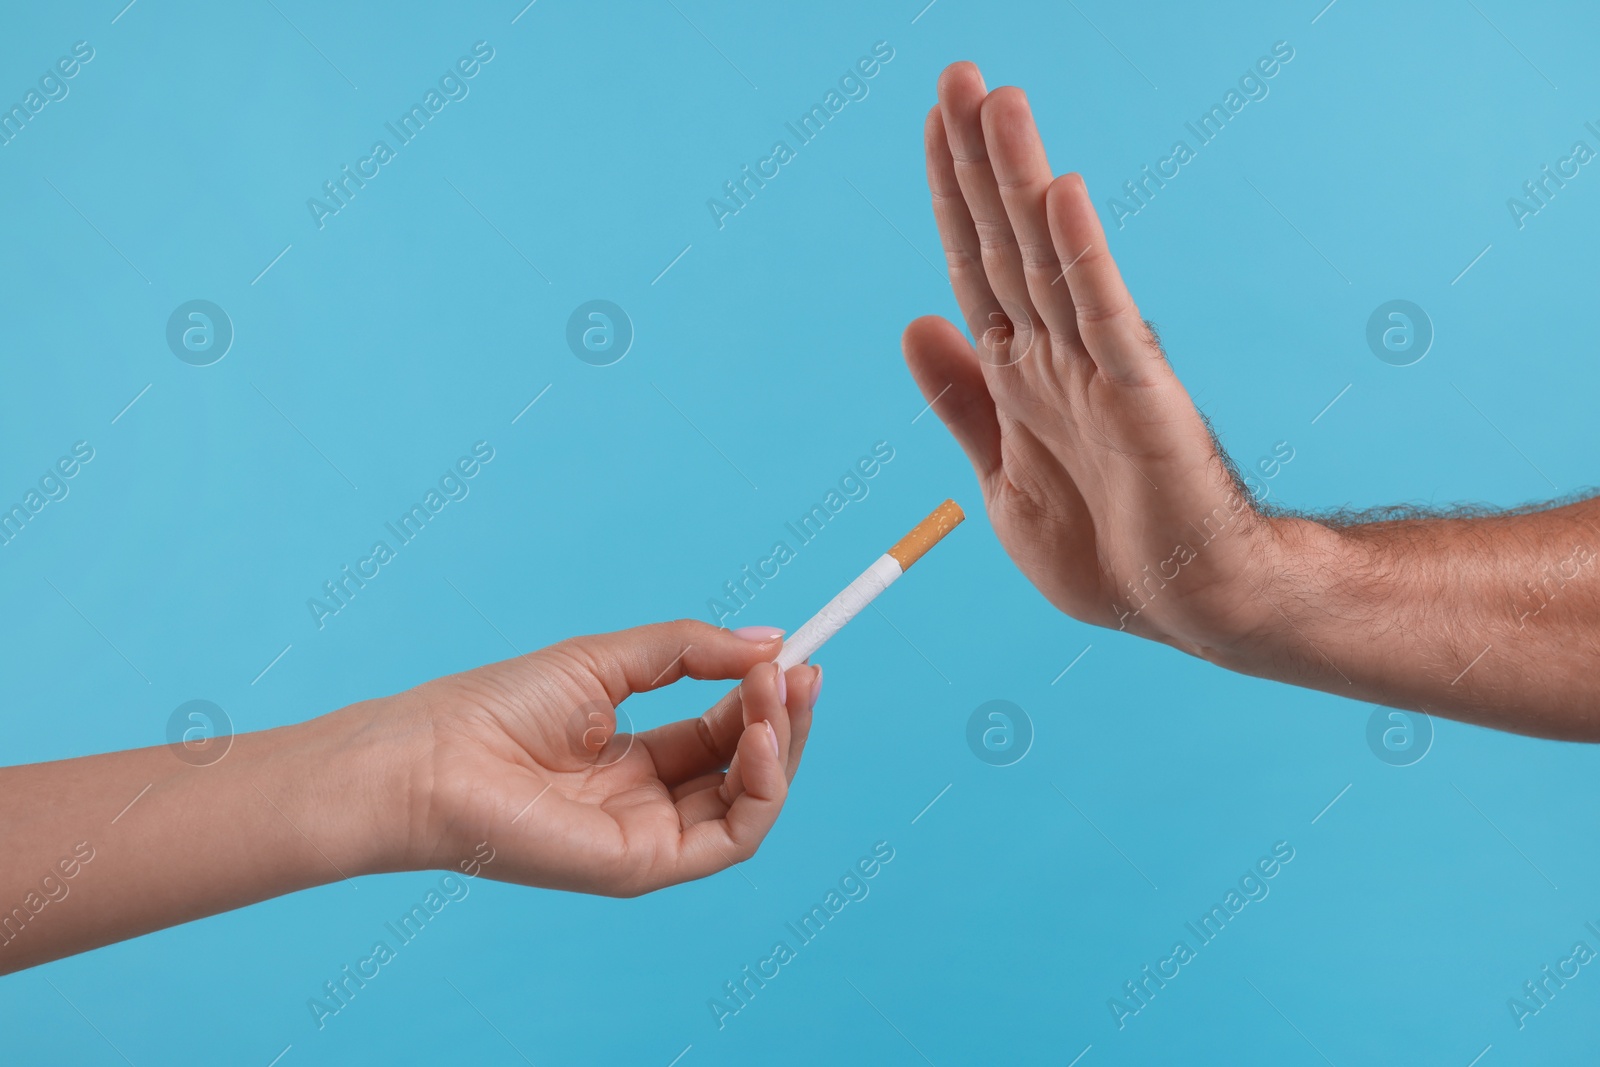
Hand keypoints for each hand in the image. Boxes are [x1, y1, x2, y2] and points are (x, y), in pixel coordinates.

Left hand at [391, 620, 820, 895]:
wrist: (435, 756)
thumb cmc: (499, 706)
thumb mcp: (609, 659)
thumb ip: (691, 650)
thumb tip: (773, 642)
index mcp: (636, 760)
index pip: (724, 732)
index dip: (762, 697)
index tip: (795, 656)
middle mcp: (649, 803)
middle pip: (747, 770)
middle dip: (783, 719)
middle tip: (800, 671)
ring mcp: (650, 838)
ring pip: (751, 805)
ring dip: (779, 747)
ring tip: (776, 692)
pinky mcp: (645, 866)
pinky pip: (733, 838)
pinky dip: (761, 787)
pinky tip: (755, 736)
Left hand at [903, 62, 1327, 659]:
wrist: (1190, 604)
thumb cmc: (1107, 550)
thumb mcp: (1001, 481)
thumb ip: (962, 403)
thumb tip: (916, 323)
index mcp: (1019, 376)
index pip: (974, 267)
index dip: (951, 198)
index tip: (932, 126)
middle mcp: (1057, 355)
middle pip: (1006, 241)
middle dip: (977, 160)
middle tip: (954, 75)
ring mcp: (1100, 369)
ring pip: (1049, 258)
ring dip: (1020, 181)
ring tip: (995, 102)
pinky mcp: (1141, 397)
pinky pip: (1104, 317)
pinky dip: (1080, 258)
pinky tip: (1062, 197)